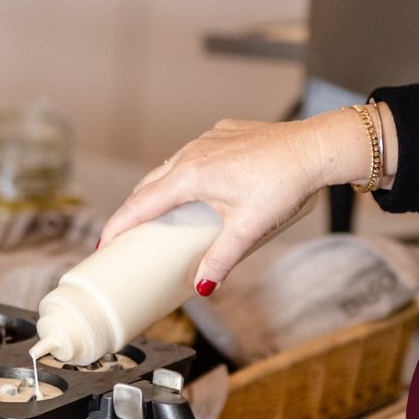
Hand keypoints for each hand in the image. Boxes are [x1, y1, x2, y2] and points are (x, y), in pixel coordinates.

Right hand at [98, 116, 329, 290]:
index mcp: (191, 176)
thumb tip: (202, 286)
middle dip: (136, 207)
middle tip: (128, 233)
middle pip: (151, 183)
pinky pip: (197, 152)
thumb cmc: (283, 184)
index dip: (119, 224)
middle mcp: (193, 152)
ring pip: (173, 165)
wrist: (315, 147)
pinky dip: (189, 170)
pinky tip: (202, 184)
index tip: (104, 243)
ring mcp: (209, 138)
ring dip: (163, 187)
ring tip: (161, 211)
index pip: (142, 203)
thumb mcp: (249, 229)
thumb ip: (222, 258)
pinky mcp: (225, 132)